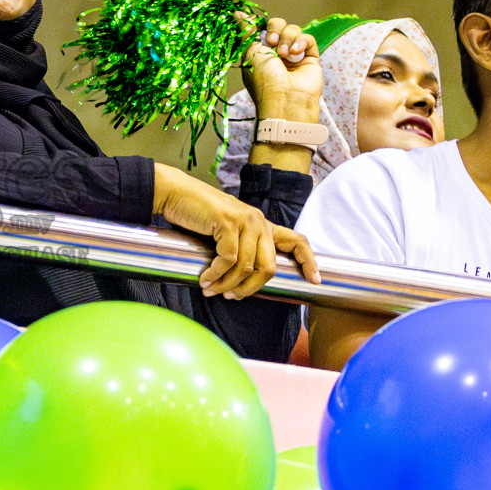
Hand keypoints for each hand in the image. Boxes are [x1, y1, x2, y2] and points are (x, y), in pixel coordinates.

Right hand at [154, 164, 320, 297]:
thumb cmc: (197, 214)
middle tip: (231, 297)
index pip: (296, 241)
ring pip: (246, 267)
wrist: (175, 192)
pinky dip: (215, 274)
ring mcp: (244, 221)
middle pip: (269, 267)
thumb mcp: (226, 231)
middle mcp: (258, 222)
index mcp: (262, 225)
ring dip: (226, 284)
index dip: (308, 261)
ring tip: (211, 291)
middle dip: (250, 288)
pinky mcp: (227, 223)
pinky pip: (227, 260)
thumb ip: (240, 248)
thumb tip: (242, 280)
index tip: (315, 280)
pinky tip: (205, 279)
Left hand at [240, 16, 322, 120]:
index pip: (261, 27)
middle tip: (270, 42)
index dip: (260, 24)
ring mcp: (294, 54)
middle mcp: (276, 52)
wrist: (285, 99)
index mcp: (259, 51)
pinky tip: (296, 54)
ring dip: (287, 38)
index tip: (256, 25)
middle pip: (278, 25)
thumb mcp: (250, 52)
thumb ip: (246, 31)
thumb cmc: (263, 79)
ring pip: (293, 30)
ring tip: (283, 54)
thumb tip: (237, 13)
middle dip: (274, 29)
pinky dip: (301, 42)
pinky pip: (308, 38)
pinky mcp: (310, 57)